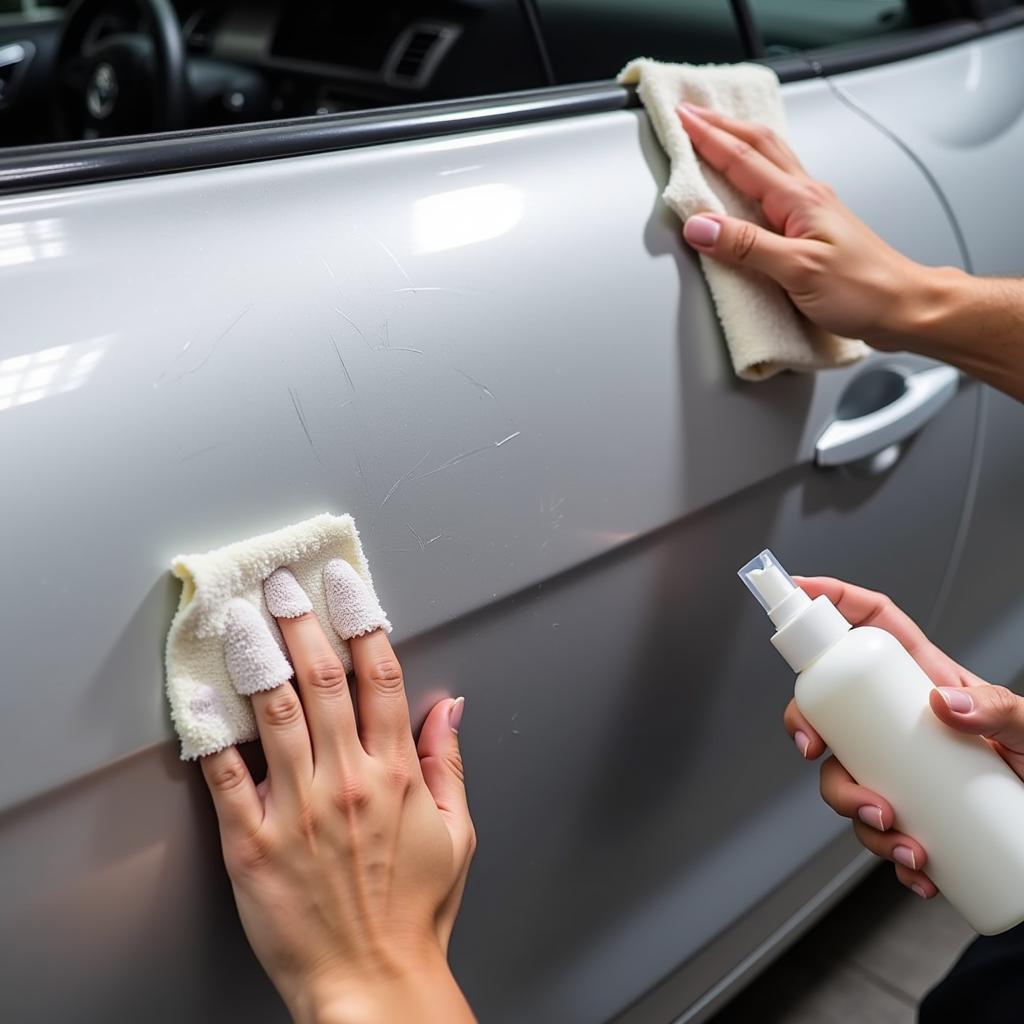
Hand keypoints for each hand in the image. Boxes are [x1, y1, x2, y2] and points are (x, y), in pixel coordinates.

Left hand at [200, 566, 475, 1023]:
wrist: (372, 981)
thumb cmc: (415, 912)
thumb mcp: (456, 832)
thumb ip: (447, 761)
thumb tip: (449, 706)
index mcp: (395, 773)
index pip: (379, 678)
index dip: (361, 624)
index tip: (346, 587)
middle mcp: (347, 780)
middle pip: (321, 682)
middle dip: (302, 623)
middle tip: (284, 584)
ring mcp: (298, 809)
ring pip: (273, 714)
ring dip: (257, 658)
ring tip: (241, 618)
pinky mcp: (253, 842)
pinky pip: (226, 777)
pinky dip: (211, 734)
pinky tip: (201, 697)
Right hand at [676, 102, 929, 347]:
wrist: (902, 306)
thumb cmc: (862, 290)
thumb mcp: (797, 270)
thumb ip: (746, 246)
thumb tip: (701, 226)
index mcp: (798, 200)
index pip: (742, 159)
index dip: (708, 138)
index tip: (682, 120)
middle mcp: (806, 195)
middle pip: (759, 144)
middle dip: (721, 125)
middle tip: (691, 113)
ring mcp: (812, 208)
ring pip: (771, 157)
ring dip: (739, 138)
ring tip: (715, 129)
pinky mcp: (814, 225)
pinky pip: (777, 181)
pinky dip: (755, 166)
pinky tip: (750, 173)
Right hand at [783, 577, 1023, 899]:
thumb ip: (998, 707)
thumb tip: (942, 703)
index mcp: (923, 678)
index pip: (869, 623)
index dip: (830, 599)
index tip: (796, 592)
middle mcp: (901, 719)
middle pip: (831, 708)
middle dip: (808, 729)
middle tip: (817, 753)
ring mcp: (901, 765)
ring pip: (843, 776)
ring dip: (855, 810)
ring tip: (902, 840)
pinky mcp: (913, 811)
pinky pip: (877, 830)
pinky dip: (889, 853)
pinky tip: (919, 870)